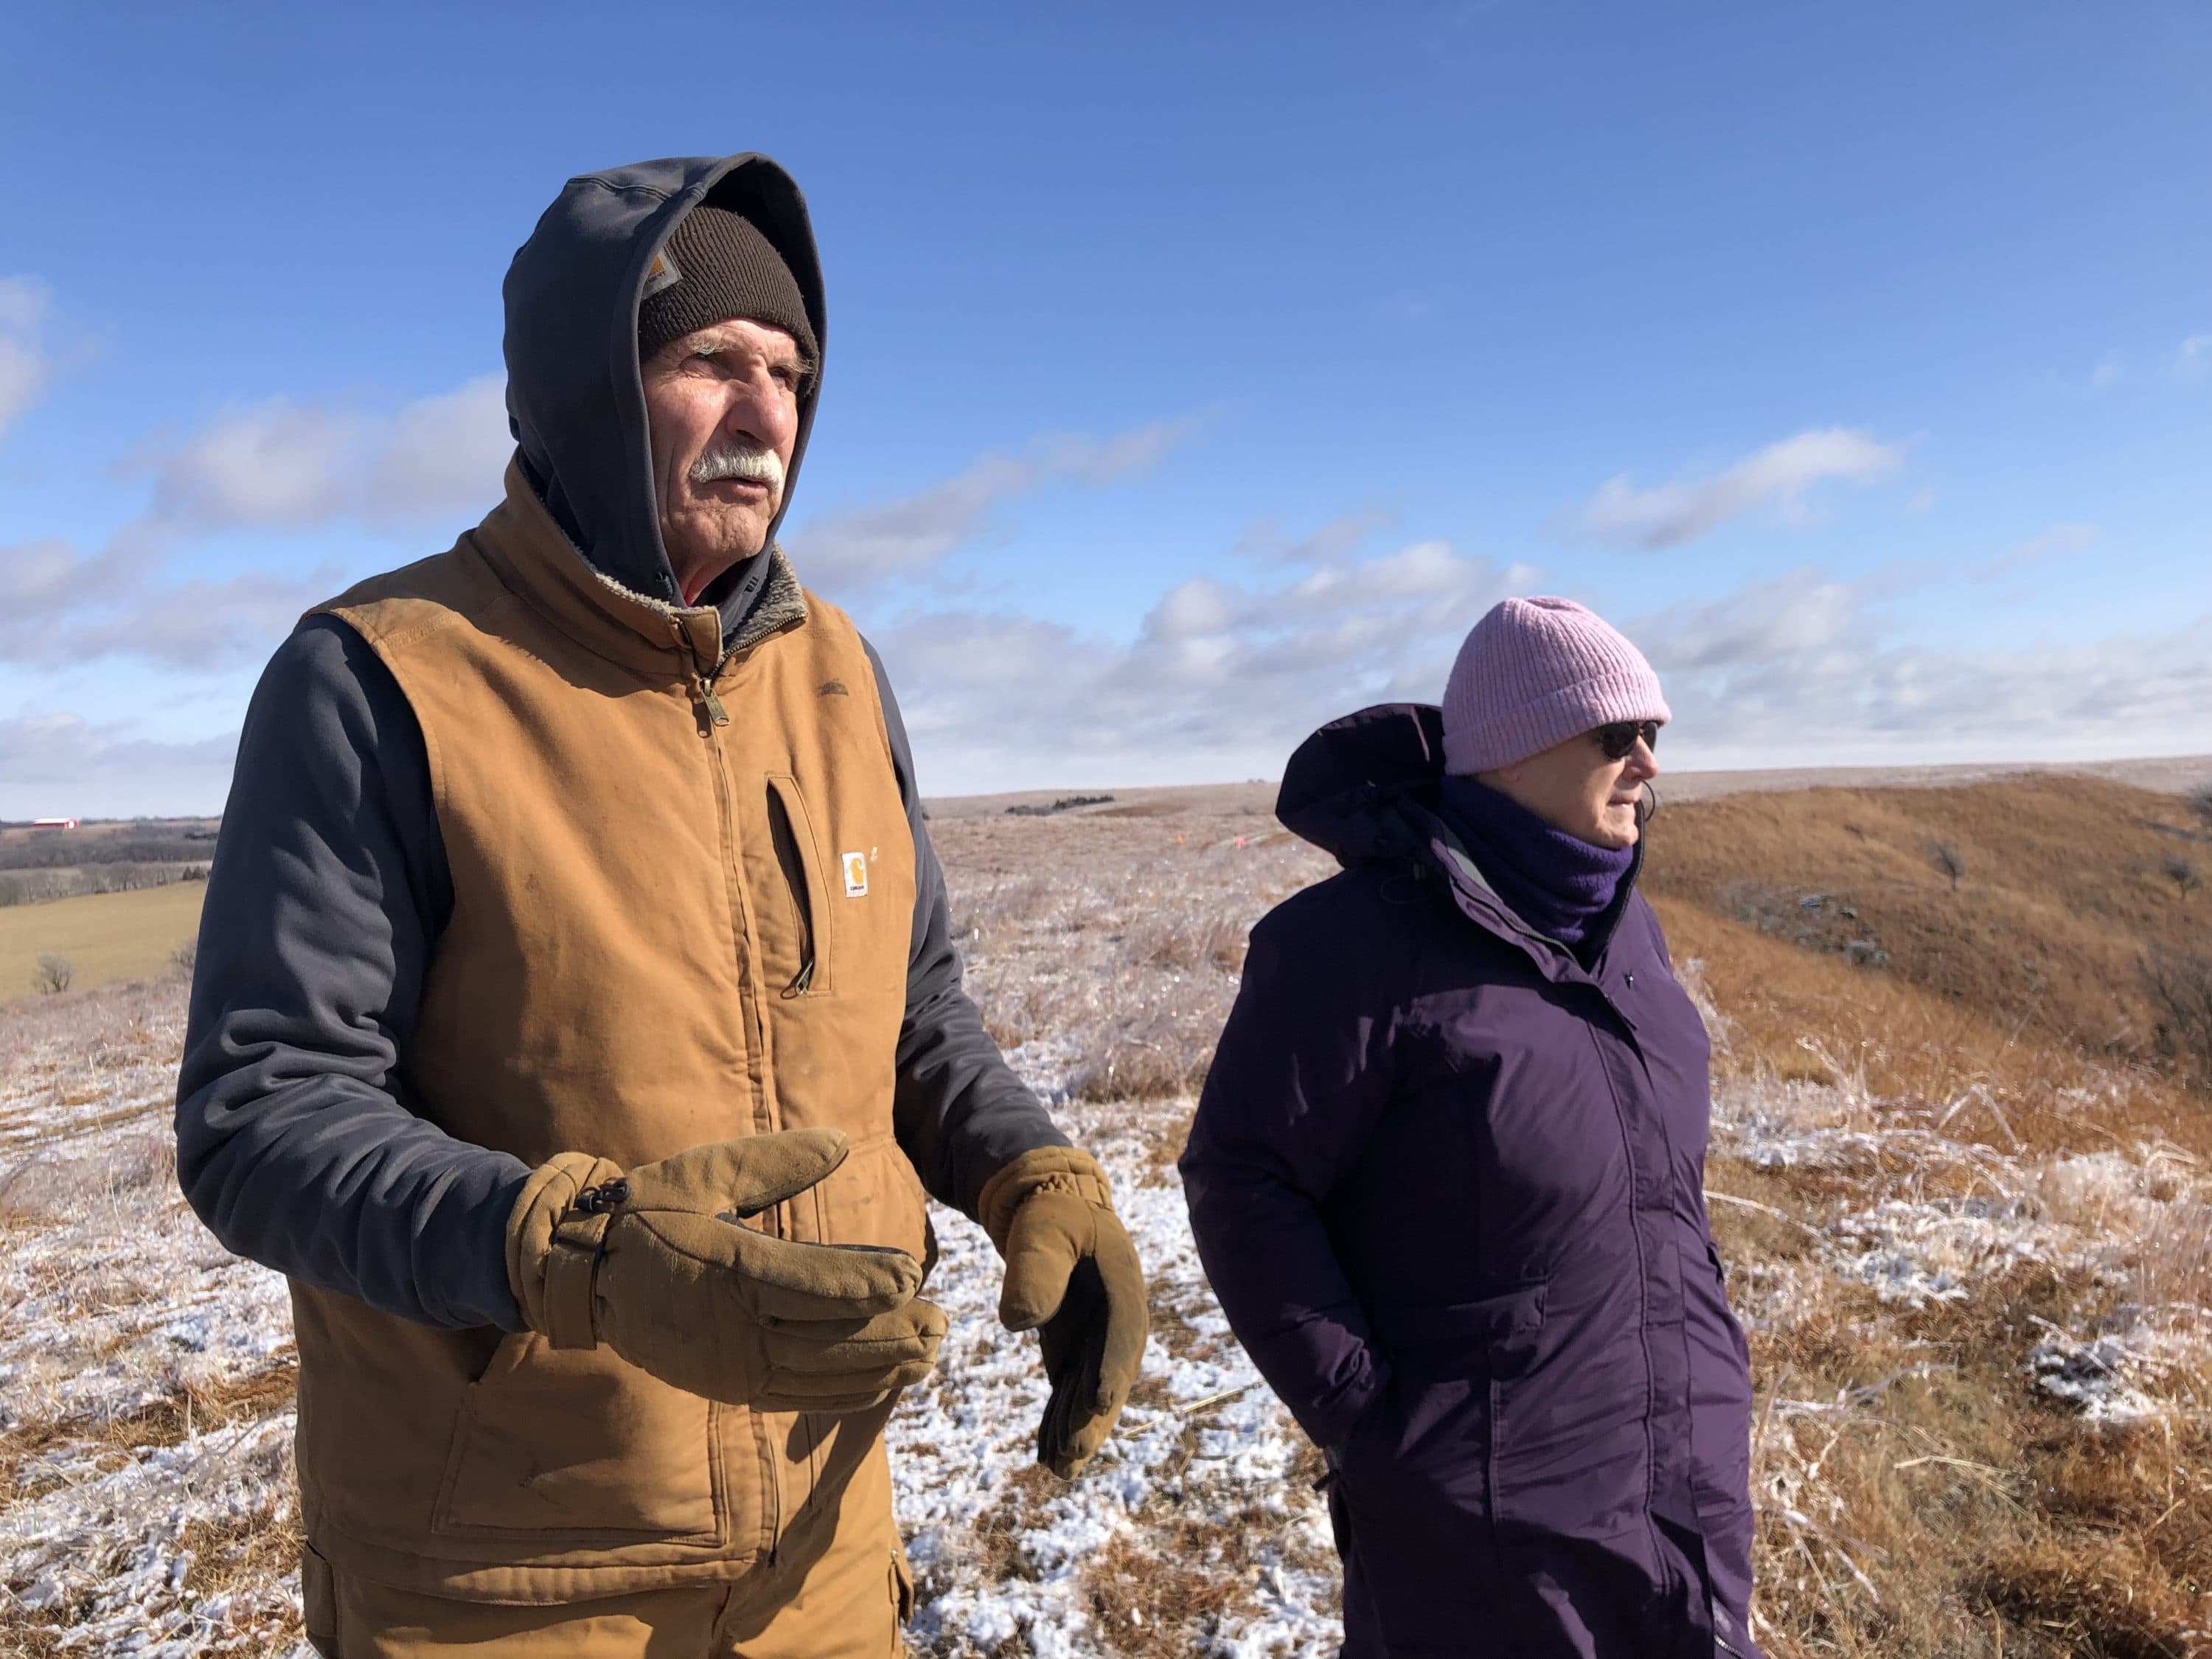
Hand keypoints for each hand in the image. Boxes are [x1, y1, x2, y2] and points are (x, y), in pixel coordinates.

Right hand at [507, 1127, 946, 1411]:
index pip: (803, 1284)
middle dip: (889, 1334)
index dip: (860, 1285)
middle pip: (823, 1341)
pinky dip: (845, 1393)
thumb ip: (775, 1161)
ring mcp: (730, 1366)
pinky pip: (798, 1397)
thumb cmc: (650, 1210)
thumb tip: (841, 1142)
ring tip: (929, 1354)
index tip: (910, 1277)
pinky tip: (885, 1381)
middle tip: (942, 1323)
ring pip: (818, 1376)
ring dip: (879, 1369)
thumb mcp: (706, 1170)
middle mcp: (730, 1327)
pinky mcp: (730, 1387)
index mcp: (724, 1267)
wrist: (584, 1274)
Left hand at [980, 1147, 1147, 1477]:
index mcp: (1122, 1286)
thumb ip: (1036, 1268)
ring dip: (1075, 1431)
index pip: (1122, 1332)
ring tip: (1058, 1470)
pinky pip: (1067, 1393)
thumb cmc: (1050, 1214)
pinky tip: (1047, 1456)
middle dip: (1092, 1417)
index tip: (1099, 1401)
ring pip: (1088, 1393)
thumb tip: (1018, 1322)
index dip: (1111, 1367)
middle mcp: (1116, 1322)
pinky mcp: (1074, 1351)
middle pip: (1109, 1375)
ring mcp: (1096, 1340)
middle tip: (1074, 1454)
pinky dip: (1058, 1422)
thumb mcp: (1043, 1230)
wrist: (1051, 1212)